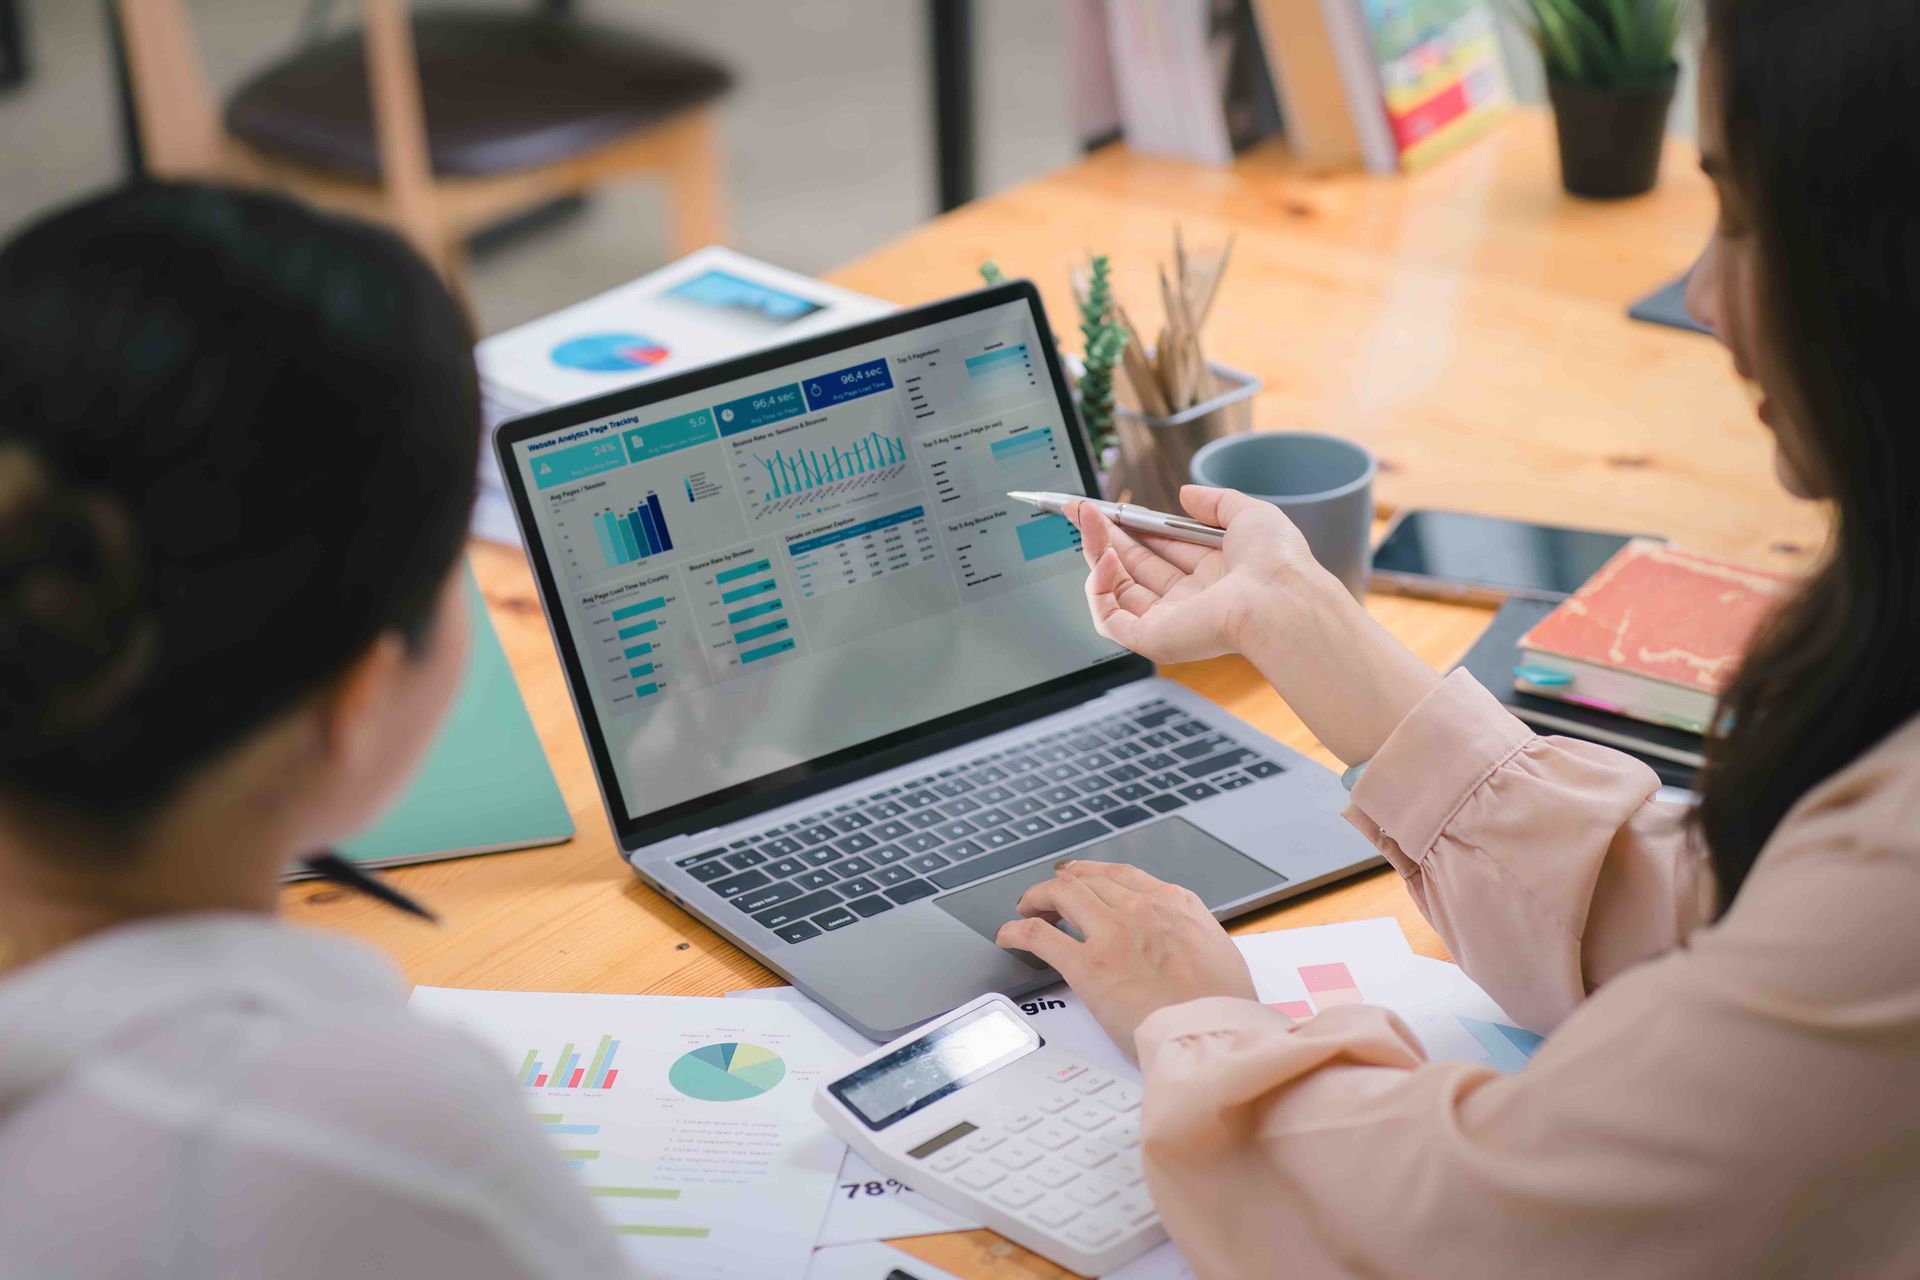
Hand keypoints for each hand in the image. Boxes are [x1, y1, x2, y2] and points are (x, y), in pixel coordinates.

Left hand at [995, 861, 1256, 1055]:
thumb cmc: (1223, 1006)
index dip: (1094, 873)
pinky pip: (1038, 936)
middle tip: (1050, 894)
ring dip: (1038, 897)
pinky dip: (1017, 930)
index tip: (1082, 877)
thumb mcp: (1221, 953)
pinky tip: (1008, 936)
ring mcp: (1112, 932)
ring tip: (1025, 907)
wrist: (1213, 1033)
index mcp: (1176, 904)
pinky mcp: (1087, 965)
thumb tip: (1182, 943)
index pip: (1123, 875)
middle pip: (1088, 881)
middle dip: (1064, 884)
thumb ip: (1193, 937)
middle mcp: (1140, 908)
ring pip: (1061, 895)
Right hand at [1070, 484, 1442, 766]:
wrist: (1279, 600)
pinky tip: (1105, 558)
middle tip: (1081, 509)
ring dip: (1098, 552)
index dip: (1134, 528)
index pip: (1163, 549)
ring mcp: (1169, 621)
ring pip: (1117, 588)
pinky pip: (1109, 616)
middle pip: (1135, 566)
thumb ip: (1215, 502)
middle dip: (1106, 536)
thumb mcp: (1250, 514)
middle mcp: (1190, 600)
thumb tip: (1186, 493)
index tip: (1109, 508)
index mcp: (1214, 575)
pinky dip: (1098, 586)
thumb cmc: (1276, 563)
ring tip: (1089, 521)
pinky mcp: (1152, 639)